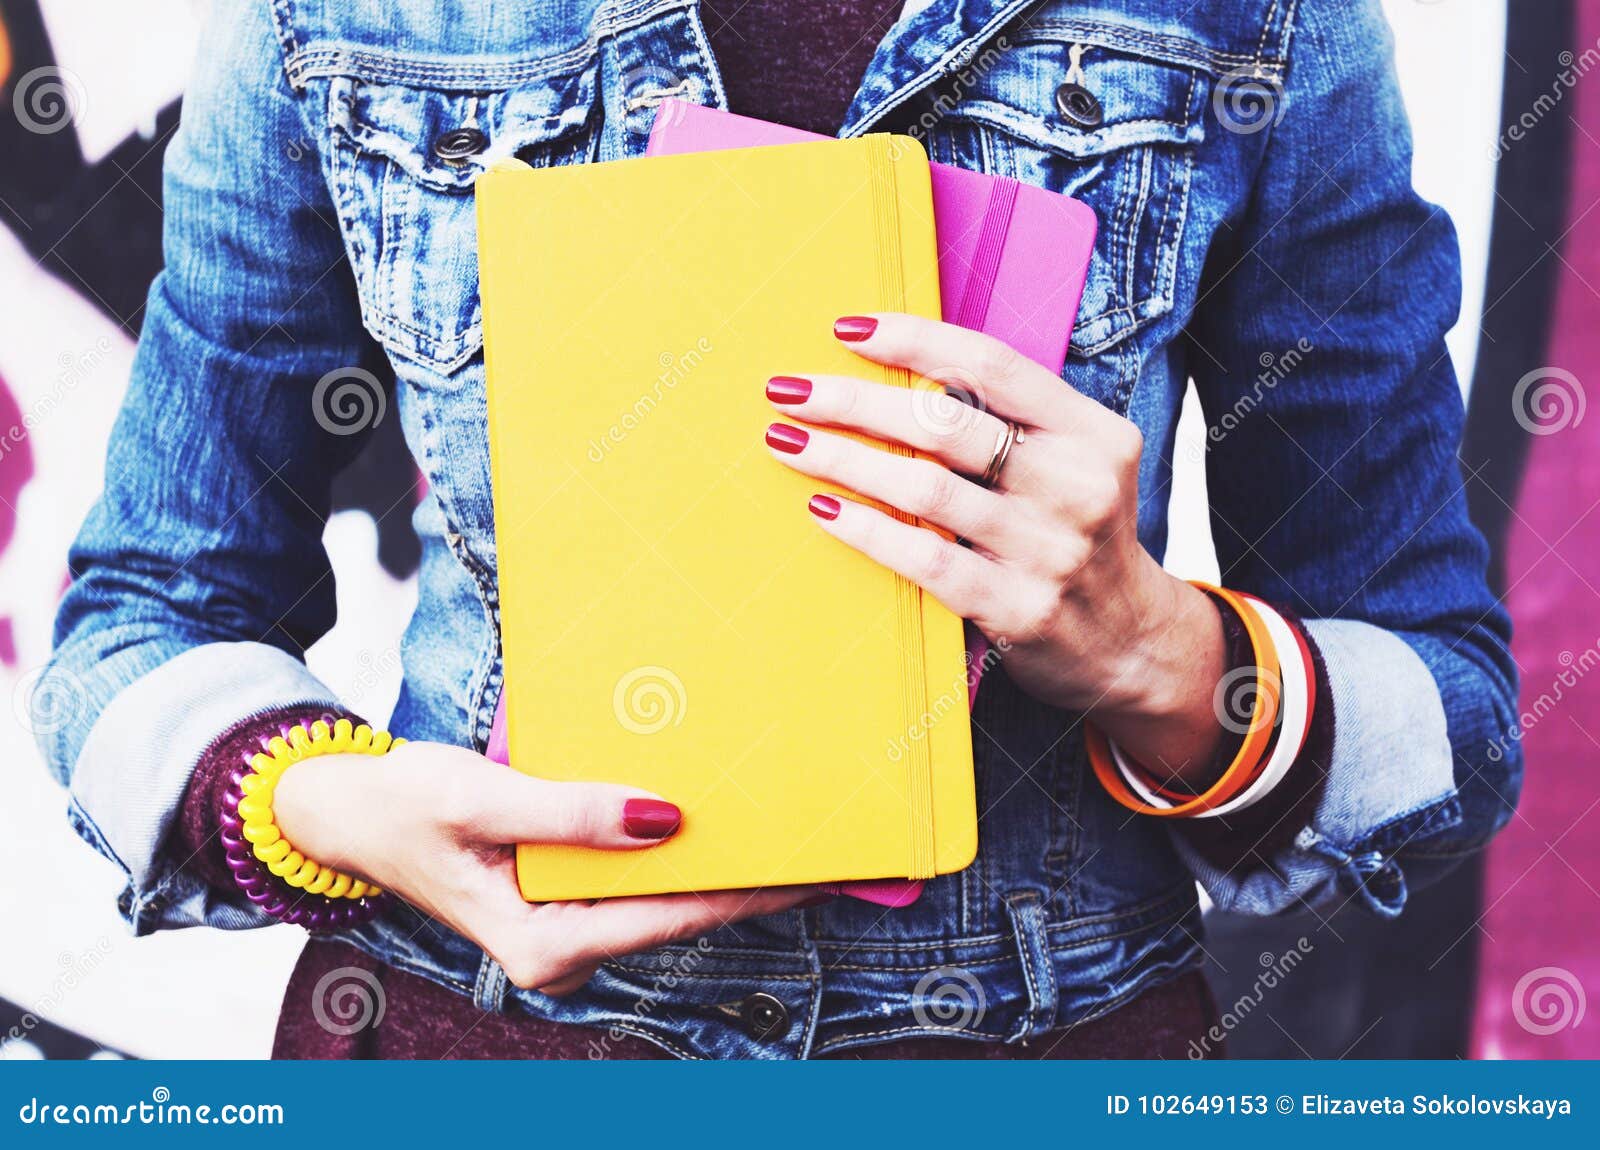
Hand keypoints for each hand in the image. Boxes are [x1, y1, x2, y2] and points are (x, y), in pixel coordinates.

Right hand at [272, 741, 817, 994]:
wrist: (341, 812)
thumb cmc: (397, 806)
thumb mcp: (480, 799)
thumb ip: (570, 812)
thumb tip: (665, 819)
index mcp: (540, 944)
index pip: (668, 918)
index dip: (746, 891)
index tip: (810, 870)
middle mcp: (558, 951)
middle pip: (675, 913)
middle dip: (746, 880)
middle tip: (819, 843)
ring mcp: (561, 929)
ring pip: (658, 898)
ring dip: (716, 864)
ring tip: (785, 828)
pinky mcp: (560, 901)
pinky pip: (631, 880)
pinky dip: (673, 852)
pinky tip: (715, 822)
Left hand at [767, 313, 1228, 781]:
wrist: (1128, 645)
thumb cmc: (1074, 537)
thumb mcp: (1073, 465)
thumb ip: (1010, 422)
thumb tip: (896, 371)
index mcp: (1092, 434)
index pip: (992, 364)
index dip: (913, 339)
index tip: (845, 329)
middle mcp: (1077, 486)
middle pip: (944, 423)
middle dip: (853, 400)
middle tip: (788, 390)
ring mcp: (1050, 551)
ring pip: (924, 488)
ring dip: (843, 458)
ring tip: (786, 441)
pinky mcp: (1018, 610)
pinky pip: (924, 558)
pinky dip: (866, 528)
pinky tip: (823, 508)